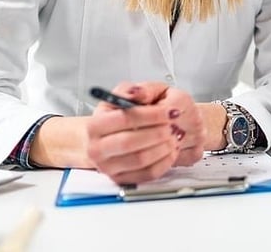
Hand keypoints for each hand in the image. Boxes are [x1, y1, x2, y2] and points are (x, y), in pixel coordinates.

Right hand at [86, 82, 203, 183]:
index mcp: (96, 123)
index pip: (124, 119)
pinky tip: (171, 149)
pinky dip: (165, 161)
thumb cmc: (136, 113)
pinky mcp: (122, 179)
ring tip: (174, 137)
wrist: (133, 133)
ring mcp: (108, 166)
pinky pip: (147, 174)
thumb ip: (141, 90)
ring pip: (140, 159)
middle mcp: (97, 147)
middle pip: (129, 142)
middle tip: (173, 126)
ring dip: (163, 147)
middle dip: (157, 133)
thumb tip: (137, 93)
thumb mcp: (141, 93)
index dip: (150, 115)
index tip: (169, 112)